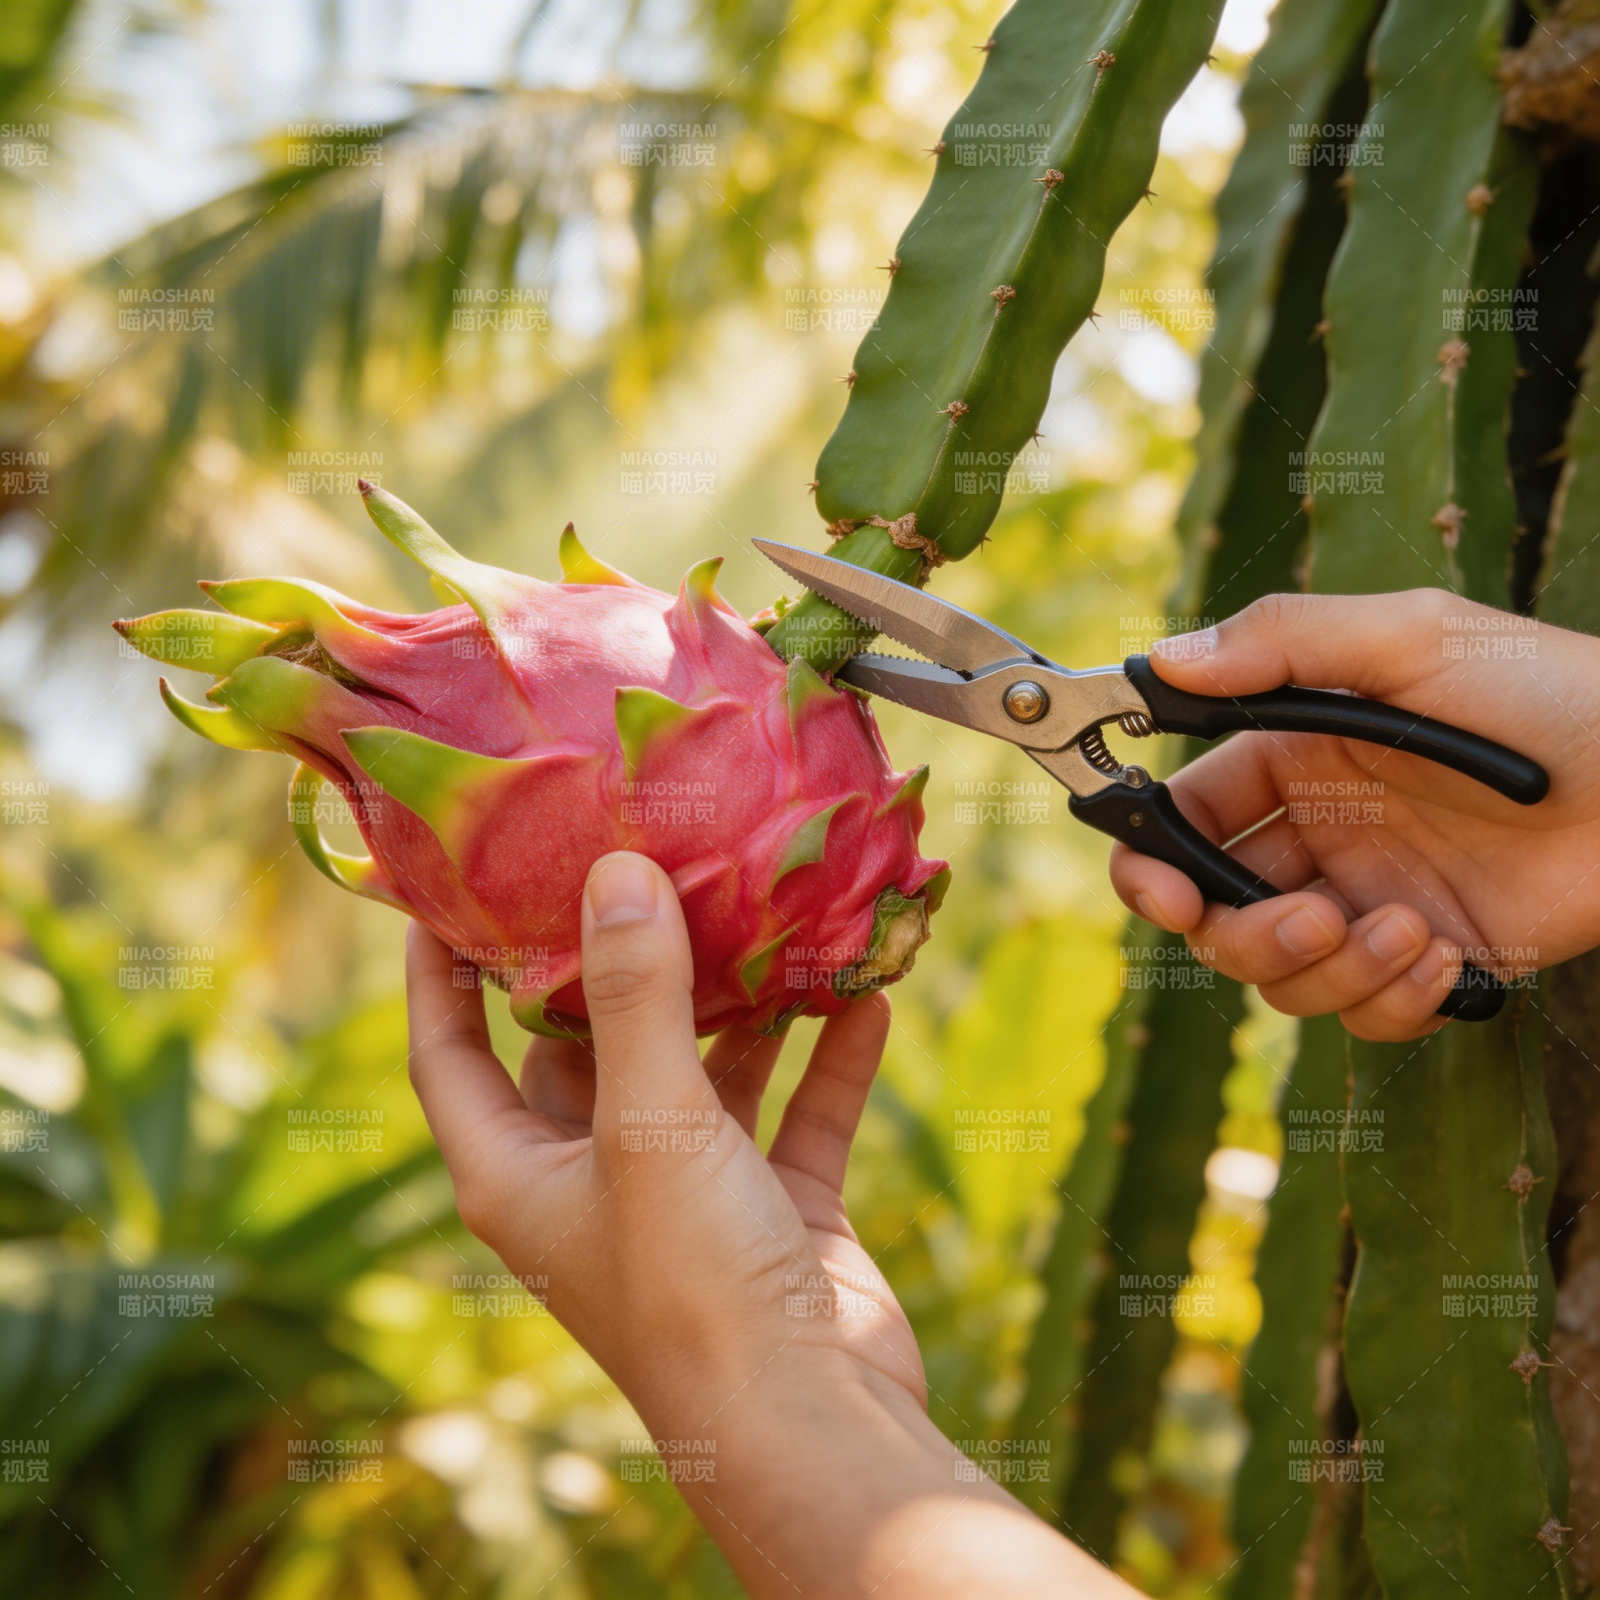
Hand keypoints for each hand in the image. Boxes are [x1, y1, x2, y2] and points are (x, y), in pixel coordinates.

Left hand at [406, 851, 1128, 1598]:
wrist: (815, 1425)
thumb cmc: (695, 1281)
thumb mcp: (651, 1123)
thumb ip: (635, 993)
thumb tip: (617, 870)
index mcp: (519, 1171)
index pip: (449, 1052)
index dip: (438, 971)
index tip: (450, 883)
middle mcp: (595, 1176)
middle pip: (587, 1044)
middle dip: (615, 961)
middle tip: (638, 862)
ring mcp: (689, 1193)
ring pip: (703, 1070)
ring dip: (737, 1006)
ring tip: (764, 911)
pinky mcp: (773, 1208)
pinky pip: (797, 1113)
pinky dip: (824, 1059)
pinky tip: (860, 994)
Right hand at [1110, 591, 1599, 1040]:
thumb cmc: (1551, 693)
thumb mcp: (1413, 639)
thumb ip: (1284, 642)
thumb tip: (1165, 661)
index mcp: (1297, 758)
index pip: (1186, 820)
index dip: (1152, 865)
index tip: (1164, 895)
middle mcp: (1322, 836)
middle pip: (1218, 917)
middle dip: (1244, 935)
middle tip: (1313, 919)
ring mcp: (1373, 903)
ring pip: (1284, 978)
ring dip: (1331, 970)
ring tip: (1408, 929)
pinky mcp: (1432, 962)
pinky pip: (1365, 1015)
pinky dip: (1391, 1001)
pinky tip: (1445, 958)